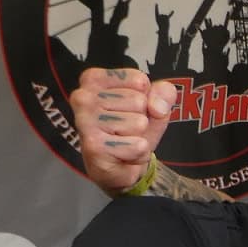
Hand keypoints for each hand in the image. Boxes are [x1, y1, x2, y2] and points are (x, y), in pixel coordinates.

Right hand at [70, 67, 179, 194]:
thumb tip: (157, 107)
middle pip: (139, 101)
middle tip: (125, 128)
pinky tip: (123, 154)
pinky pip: (138, 145)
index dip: (145, 97)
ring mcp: (85, 121)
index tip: (128, 108)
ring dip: (139, 137)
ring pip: (139, 123)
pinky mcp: (94, 146)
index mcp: (93, 79)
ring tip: (123, 140)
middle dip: (141, 118)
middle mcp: (83, 97)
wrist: (120, 167)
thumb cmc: (131, 129)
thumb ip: (164, 93)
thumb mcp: (154, 104)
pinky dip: (138, 154)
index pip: (139, 80)